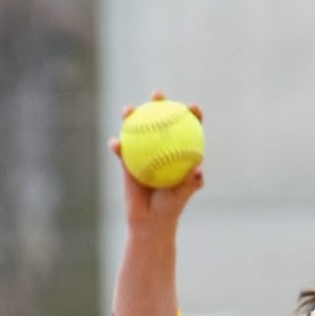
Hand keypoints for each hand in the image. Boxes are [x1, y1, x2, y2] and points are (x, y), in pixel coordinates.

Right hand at [109, 92, 204, 228]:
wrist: (150, 220)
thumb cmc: (170, 208)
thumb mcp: (182, 196)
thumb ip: (191, 182)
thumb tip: (198, 169)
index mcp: (177, 151)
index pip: (187, 129)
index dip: (191, 115)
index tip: (193, 107)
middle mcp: (160, 147)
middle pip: (159, 120)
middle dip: (158, 102)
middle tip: (158, 95)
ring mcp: (143, 151)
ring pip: (137, 129)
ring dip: (131, 116)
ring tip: (128, 109)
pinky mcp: (127, 161)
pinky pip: (121, 150)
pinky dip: (117, 146)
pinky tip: (115, 144)